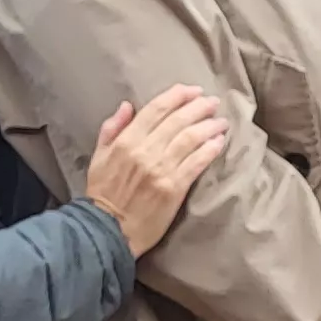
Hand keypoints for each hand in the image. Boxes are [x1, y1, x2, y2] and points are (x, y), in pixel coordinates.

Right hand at [83, 86, 228, 256]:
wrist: (108, 230)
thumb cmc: (103, 194)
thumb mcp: (98, 157)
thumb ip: (112, 129)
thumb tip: (128, 105)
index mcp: (126, 141)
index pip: (156, 109)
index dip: (177, 96)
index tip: (193, 90)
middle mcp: (145, 151)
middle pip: (178, 121)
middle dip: (199, 107)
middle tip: (213, 102)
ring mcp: (161, 169)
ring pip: (191, 139)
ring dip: (209, 126)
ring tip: (221, 121)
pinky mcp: (175, 188)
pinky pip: (197, 163)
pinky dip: (210, 149)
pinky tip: (219, 142)